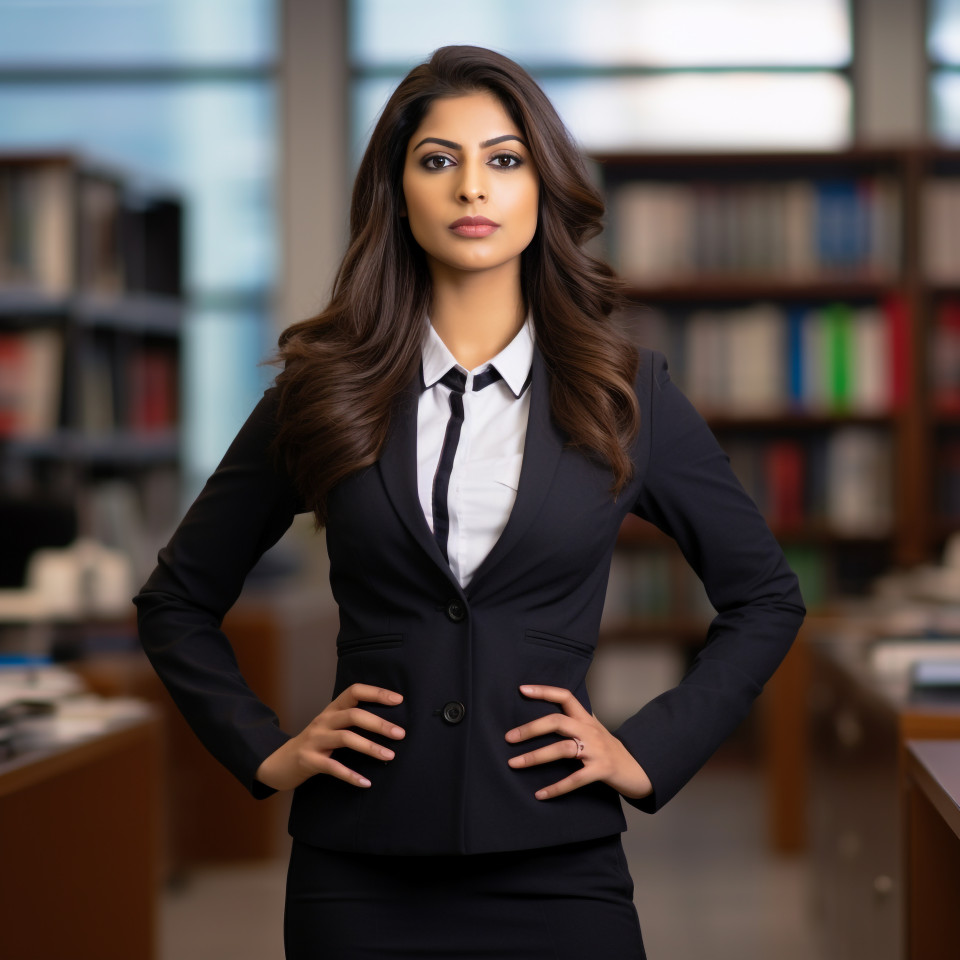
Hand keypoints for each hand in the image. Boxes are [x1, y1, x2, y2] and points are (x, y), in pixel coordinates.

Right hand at [255, 683, 404, 791]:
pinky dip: (351, 775)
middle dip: (379, 724)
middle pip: (353, 715)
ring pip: (346, 738)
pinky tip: (366, 783)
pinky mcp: (309, 760)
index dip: (376, 693)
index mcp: (332, 709)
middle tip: (401, 734)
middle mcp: (324, 721)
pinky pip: (333, 767)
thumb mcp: (331, 726)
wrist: (280, 762)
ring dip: (370, 747)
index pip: (354, 691)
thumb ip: (352, 719)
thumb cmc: (316, 743)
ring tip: (390, 756)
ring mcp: (315, 740)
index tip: (399, 700)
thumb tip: (390, 721)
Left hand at [505, 683, 652, 801]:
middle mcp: (590, 731)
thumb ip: (574, 722)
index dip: (544, 691)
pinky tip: (540, 794)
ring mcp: (596, 751)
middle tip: (508, 738)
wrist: (638, 770)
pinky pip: (575, 779)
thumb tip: (544, 716)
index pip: (565, 696)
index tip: (521, 690)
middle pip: (557, 722)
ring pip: (562, 749)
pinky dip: (556, 788)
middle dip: (530, 729)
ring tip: (514, 764)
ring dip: (535, 757)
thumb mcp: (593, 730)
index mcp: (586, 719)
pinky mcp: (601, 771)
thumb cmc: (609, 750)